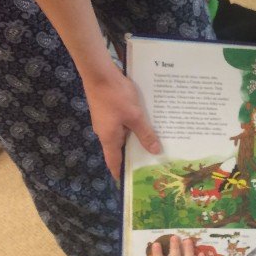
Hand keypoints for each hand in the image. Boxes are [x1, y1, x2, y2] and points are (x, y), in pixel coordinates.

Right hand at [80, 58, 160, 179]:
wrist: (99, 72)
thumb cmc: (116, 96)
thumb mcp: (135, 116)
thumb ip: (145, 134)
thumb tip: (155, 152)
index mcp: (109, 138)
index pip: (113, 162)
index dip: (120, 173)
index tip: (128, 183)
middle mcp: (105, 132)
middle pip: (119, 150)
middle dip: (133, 157)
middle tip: (150, 164)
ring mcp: (105, 121)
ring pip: (122, 136)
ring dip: (134, 141)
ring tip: (153, 146)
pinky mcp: (108, 111)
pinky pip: (121, 124)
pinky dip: (132, 128)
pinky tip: (145, 126)